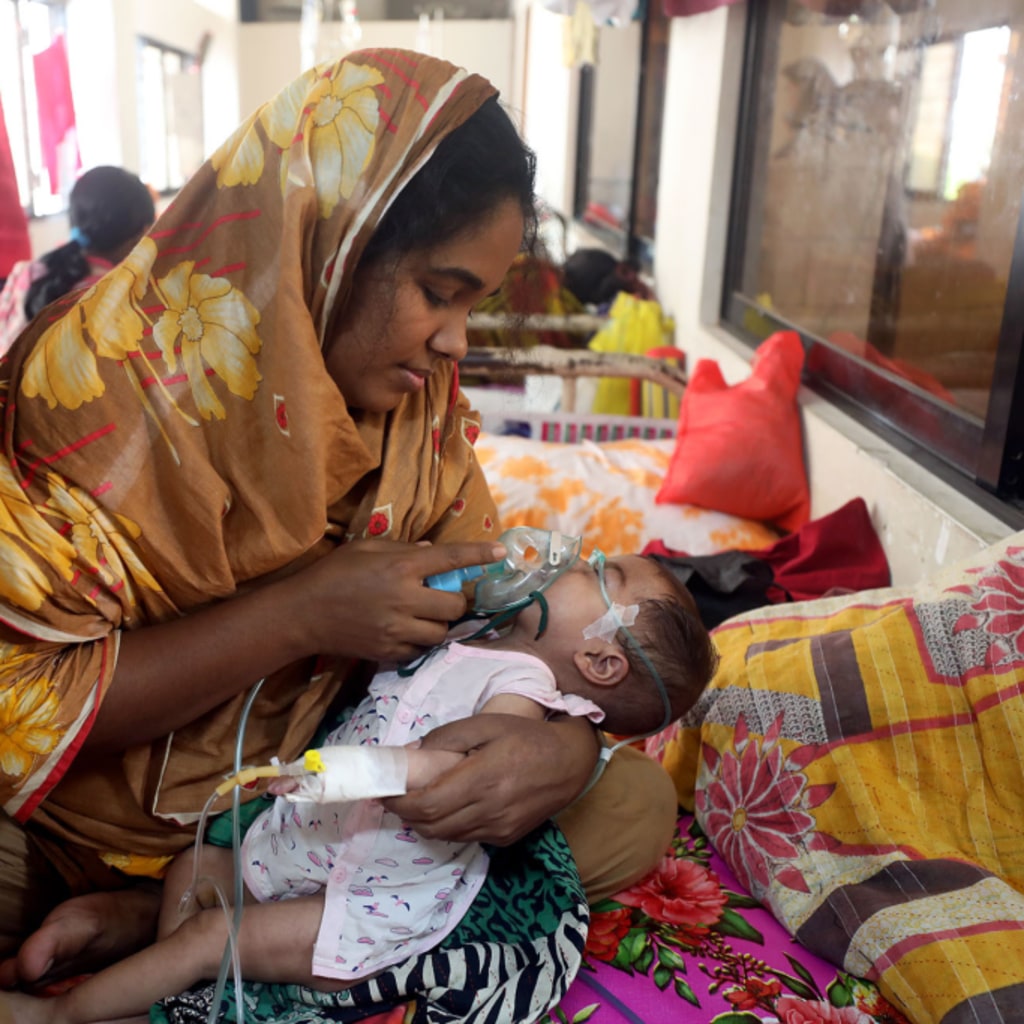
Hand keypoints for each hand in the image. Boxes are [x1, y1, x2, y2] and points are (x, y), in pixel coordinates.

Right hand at [281, 538, 504, 663]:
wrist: (303, 614)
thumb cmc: (335, 573)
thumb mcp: (367, 549)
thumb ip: (404, 549)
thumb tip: (434, 551)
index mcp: (400, 568)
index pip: (451, 558)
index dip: (479, 556)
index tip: (500, 554)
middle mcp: (404, 599)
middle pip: (455, 606)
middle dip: (454, 601)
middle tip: (440, 595)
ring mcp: (397, 630)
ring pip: (442, 632)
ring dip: (439, 623)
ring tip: (421, 614)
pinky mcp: (389, 652)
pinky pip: (422, 649)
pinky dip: (421, 640)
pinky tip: (406, 629)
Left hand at [382, 714, 599, 845]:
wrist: (571, 761)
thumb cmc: (526, 736)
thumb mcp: (486, 724)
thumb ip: (447, 738)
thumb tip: (413, 754)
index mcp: (483, 779)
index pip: (428, 804)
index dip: (400, 802)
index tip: (385, 791)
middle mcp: (489, 811)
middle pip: (432, 825)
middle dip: (406, 813)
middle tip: (395, 796)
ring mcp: (499, 829)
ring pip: (446, 835)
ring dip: (425, 822)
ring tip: (417, 801)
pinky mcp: (506, 838)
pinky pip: (466, 837)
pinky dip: (448, 826)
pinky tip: (449, 807)